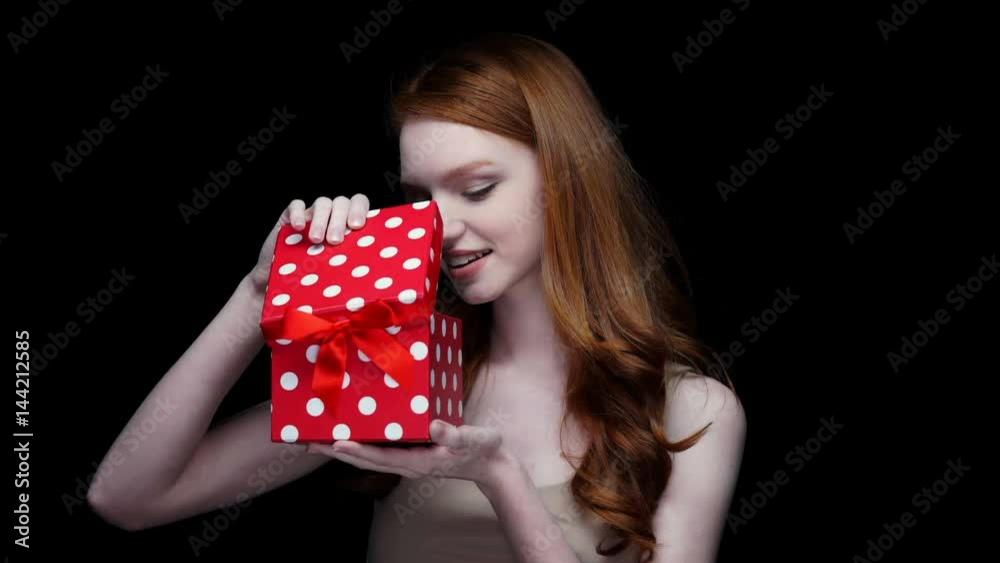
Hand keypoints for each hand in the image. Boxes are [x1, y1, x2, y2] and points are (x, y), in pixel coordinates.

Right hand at [248, 194, 370, 291]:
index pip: (359, 202)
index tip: (357, 226)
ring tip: (317, 240)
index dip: (359, 209)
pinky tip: (298, 227)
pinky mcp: (290, 215)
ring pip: (322, 203)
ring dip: (321, 220)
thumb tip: (366, 291)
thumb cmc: (315, 278)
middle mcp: (332, 215)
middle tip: (335, 241)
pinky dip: (298, 213)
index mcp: (349, 224)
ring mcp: (312, 214)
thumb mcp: (336, 274)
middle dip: (340, 221)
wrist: (282, 281)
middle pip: (342, 203)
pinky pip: (296, 205)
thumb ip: (351, 272)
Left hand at [307, 420, 515, 488]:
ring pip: (370, 455)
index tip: (333, 443)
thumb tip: (434, 427)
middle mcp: (409, 463)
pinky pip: (381, 449)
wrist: (493, 464)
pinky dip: (363, 442)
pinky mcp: (413, 453)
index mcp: (419, 461)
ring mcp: (409, 460)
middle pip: (366, 459)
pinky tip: (355, 433)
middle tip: (309, 443)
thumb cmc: (482, 450)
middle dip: (338, 452)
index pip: (380, 457)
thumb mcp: (472, 439)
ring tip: (321, 439)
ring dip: (346, 449)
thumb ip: (454, 435)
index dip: (356, 450)